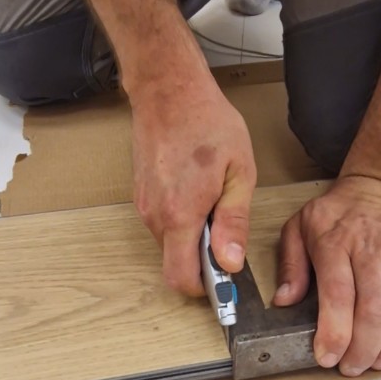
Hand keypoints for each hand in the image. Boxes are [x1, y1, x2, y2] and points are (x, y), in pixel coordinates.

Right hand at [131, 76, 256, 295]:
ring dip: (193, 238)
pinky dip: (182, 222)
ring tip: (213, 203)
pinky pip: (163, 225)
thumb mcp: (239, 172)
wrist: (168, 91)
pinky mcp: (141, 197)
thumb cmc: (206, 123)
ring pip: (169, 245)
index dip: (205, 288)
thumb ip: (234, 221)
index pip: (181, 278)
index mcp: (181, 214)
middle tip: (226, 234)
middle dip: (202, 261)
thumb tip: (230, 261)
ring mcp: (144, 206)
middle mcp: (155, 216)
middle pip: (175, 264)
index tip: (225, 281)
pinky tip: (197, 193)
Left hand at [274, 175, 380, 375]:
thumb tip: (283, 301)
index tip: (327, 356)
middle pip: (374, 307)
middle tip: (352, 368)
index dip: (335, 331)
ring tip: (377, 362)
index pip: (338, 293)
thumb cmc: (332, 214)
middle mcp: (369, 249)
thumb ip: (290, 265)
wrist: (374, 188)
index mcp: (334, 243)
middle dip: (364, 347)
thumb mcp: (297, 229)